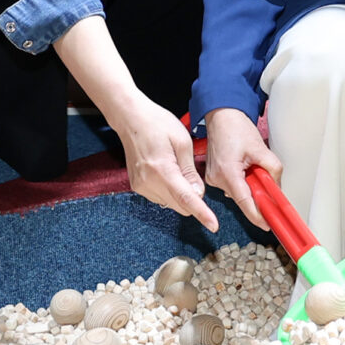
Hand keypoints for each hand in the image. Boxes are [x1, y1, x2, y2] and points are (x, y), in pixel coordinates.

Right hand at [109, 95, 218, 229]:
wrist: (131, 119)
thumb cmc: (157, 124)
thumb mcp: (183, 142)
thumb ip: (191, 172)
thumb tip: (198, 194)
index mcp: (162, 170)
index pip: (186, 199)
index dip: (202, 214)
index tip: (213, 225)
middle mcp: (149, 182)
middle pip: (180, 206)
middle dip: (193, 198)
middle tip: (191, 174)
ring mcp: (141, 186)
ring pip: (171, 204)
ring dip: (180, 194)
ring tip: (175, 167)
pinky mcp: (138, 187)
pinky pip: (161, 198)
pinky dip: (169, 191)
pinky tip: (166, 171)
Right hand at [202, 107, 281, 227]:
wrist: (220, 116)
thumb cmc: (234, 127)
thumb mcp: (260, 148)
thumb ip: (273, 169)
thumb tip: (277, 188)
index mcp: (228, 172)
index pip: (245, 201)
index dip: (258, 215)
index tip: (268, 224)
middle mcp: (217, 179)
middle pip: (243, 198)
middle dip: (258, 193)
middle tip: (265, 178)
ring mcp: (213, 179)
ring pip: (239, 192)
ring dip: (250, 185)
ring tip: (250, 165)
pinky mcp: (214, 177)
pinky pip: (233, 186)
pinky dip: (242, 181)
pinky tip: (244, 167)